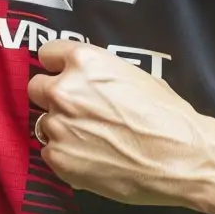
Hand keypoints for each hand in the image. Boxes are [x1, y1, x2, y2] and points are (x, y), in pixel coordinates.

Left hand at [29, 39, 212, 206]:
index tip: (61, 73)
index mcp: (84, 61)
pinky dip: (66, 154)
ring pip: (45, 122)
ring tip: (90, 137)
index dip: (56, 64)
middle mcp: (64, 90)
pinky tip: (91, 156)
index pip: (47, 53)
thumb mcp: (132, 75)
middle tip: (75, 108)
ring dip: (61, 127)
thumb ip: (98, 75)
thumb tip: (87, 83)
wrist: (178, 157)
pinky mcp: (59, 160)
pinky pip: (51, 152)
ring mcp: (58, 127)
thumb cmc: (165, 113)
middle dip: (52, 95)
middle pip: (36, 87)